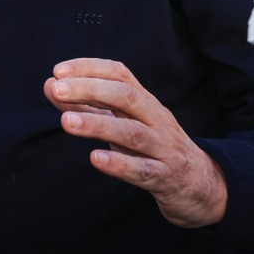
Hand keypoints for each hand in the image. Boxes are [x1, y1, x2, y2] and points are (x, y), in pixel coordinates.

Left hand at [46, 58, 227, 226]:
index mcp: (145, 102)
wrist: (202, 186)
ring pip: (132, 133)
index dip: (90, 68)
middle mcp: (157, 119)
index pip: (120, 74)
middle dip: (90, 89)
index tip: (58, 71)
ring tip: (67, 122)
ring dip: (97, 125)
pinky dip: (119, 164)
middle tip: (56, 88)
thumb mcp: (124, 123)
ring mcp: (164, 148)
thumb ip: (88, 106)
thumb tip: (50, 86)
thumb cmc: (153, 148)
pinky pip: (143, 170)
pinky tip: (95, 158)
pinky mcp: (166, 178)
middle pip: (126, 96)